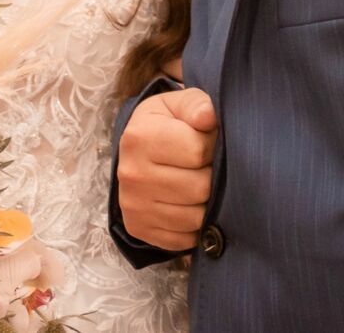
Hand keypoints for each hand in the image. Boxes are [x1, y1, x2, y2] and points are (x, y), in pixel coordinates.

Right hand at [116, 86, 216, 251]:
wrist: (137, 150)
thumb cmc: (166, 123)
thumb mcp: (178, 104)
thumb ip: (196, 105)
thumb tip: (208, 117)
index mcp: (140, 137)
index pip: (197, 151)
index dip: (212, 146)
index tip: (206, 141)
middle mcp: (131, 174)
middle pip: (199, 188)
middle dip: (211, 176)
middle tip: (205, 166)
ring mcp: (133, 205)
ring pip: (195, 218)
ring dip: (205, 203)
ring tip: (197, 182)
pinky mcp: (138, 229)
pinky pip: (184, 239)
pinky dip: (194, 226)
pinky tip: (187, 204)